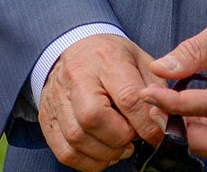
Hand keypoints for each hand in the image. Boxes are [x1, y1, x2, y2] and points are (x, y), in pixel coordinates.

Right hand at [39, 33, 168, 171]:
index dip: (145, 124)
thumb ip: (156, 91)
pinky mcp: (47, 116)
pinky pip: (64, 151)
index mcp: (106, 58)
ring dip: (105, 153)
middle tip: (132, 138)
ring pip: (76, 138)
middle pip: (93, 118)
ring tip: (119, 147)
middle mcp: (76, 76)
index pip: (127, 97)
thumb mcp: (141, 61)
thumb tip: (159, 125)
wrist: (77, 47)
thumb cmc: (113, 58)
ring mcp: (56, 96)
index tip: (155, 135)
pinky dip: (86, 162)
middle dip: (119, 138)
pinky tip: (101, 152)